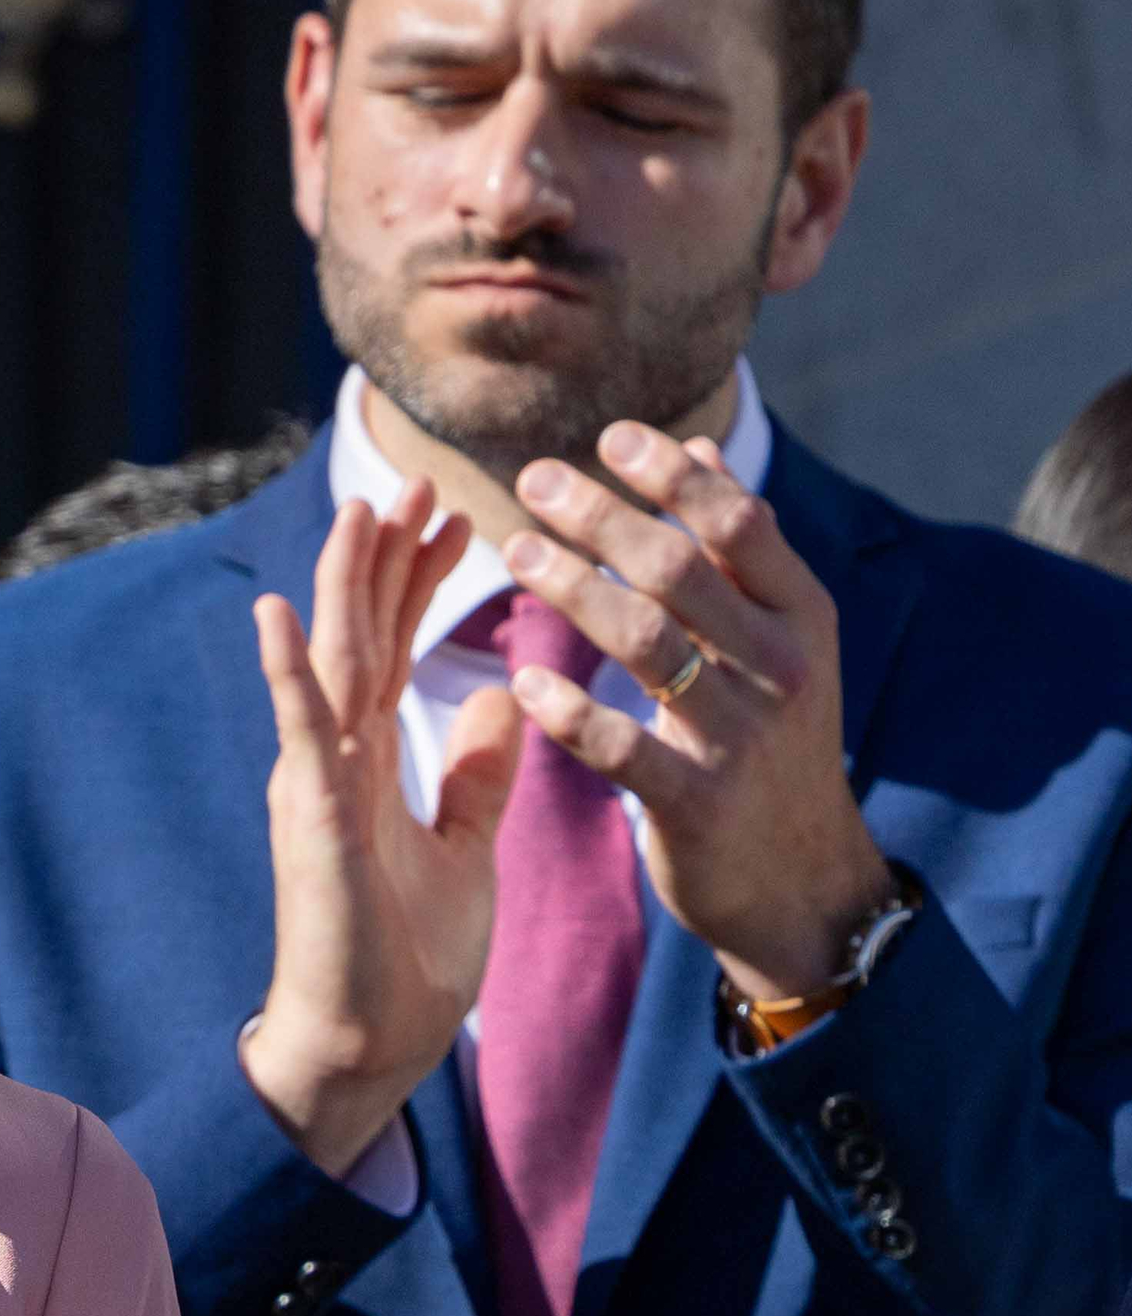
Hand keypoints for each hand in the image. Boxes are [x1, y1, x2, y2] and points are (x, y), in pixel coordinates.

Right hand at [244, 478, 521, 1174]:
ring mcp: (315, 781)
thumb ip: (475, 774)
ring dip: (342, 585)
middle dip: (388, 558)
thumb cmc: (406, 960)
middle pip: (360, 634)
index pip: (395, 647)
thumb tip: (498, 702)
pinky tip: (275, 614)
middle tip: (420, 482)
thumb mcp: (465, 847)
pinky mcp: (307, 817)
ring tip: (362, 509)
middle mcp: (331, 757)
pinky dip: (286, 671)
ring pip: (329, 662)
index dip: (422, 581)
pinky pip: (298, 731)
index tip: (457, 517)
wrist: (368, 1043)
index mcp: (366, 760)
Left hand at [504, 425, 895, 1002]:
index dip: (672, 475)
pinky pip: (623, 749)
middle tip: (532, 482)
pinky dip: (568, 713)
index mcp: (801, 614)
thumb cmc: (771, 740)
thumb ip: (737, 553)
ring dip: (572, 589)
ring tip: (513, 552)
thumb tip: (702, 452)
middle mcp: (781, 664)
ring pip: (646, 642)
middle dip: (602, 517)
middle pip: (680, 570)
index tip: (608, 436)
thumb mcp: (778, 641)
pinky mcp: (699, 802)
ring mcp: (742, 734)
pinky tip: (522, 682)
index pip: (738, 523)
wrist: (803, 879)